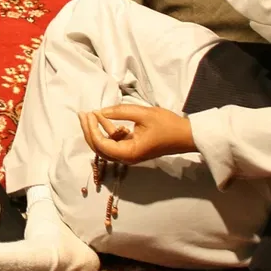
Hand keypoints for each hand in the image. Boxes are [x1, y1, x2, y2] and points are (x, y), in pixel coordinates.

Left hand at [79, 104, 195, 164]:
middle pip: (100, 148)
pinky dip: (108, 132)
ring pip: (105, 146)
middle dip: (89, 131)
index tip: (89, 114)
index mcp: (129, 153)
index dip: (92, 130)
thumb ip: (120, 112)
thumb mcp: (144, 114)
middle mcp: (127, 158)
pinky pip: (114, 143)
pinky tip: (105, 118)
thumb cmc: (168, 125)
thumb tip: (101, 112)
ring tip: (90, 114)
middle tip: (83, 114)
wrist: (186, 135)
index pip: (102, 145)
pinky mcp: (132, 149)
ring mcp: (129, 154)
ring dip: (96, 131)